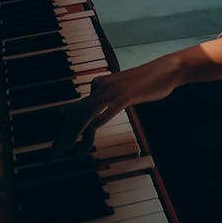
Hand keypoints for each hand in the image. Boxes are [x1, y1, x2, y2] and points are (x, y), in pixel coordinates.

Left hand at [51, 59, 178, 156]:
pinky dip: (96, 124)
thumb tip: (93, 119)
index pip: (76, 109)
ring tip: (67, 150)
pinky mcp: (126, 95)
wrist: (167, 69)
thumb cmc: (146, 83)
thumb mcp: (122, 93)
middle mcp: (101, 86)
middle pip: (76, 112)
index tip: (59, 146)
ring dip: (75, 133)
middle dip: (64, 134)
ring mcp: (113, 90)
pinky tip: (90, 135)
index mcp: (99, 84)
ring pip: (87, 113)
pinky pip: (107, 110)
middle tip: (54, 153)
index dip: (66, 129)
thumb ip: (107, 102)